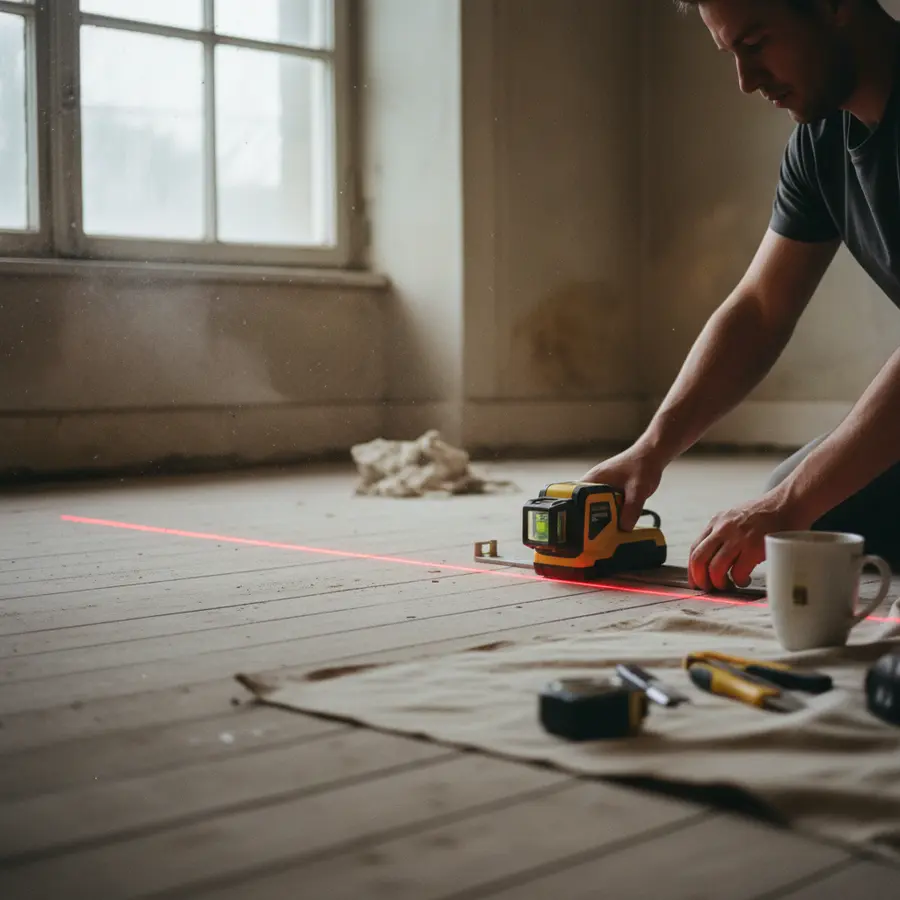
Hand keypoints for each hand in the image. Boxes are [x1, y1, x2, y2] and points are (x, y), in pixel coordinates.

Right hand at [580, 445, 664, 530]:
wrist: (653, 456)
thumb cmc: (642, 466)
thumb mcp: (638, 489)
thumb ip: (631, 508)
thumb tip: (624, 528)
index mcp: (593, 479)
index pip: (574, 498)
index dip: (573, 513)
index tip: (576, 528)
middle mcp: (594, 484)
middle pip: (584, 505)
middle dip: (587, 520)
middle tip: (590, 537)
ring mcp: (603, 488)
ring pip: (596, 507)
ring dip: (600, 518)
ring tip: (602, 535)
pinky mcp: (612, 492)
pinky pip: (606, 506)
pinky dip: (610, 515)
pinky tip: (615, 525)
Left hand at [688, 491, 808, 591]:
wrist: (790, 502)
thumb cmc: (766, 514)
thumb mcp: (736, 517)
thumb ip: (724, 532)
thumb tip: (714, 558)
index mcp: (717, 521)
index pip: (695, 548)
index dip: (692, 569)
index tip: (695, 581)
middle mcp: (723, 528)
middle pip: (699, 559)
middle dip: (700, 579)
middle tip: (708, 588)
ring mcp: (738, 537)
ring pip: (715, 568)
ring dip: (719, 583)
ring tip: (727, 585)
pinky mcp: (754, 547)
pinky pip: (737, 572)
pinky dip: (739, 581)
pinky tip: (744, 579)